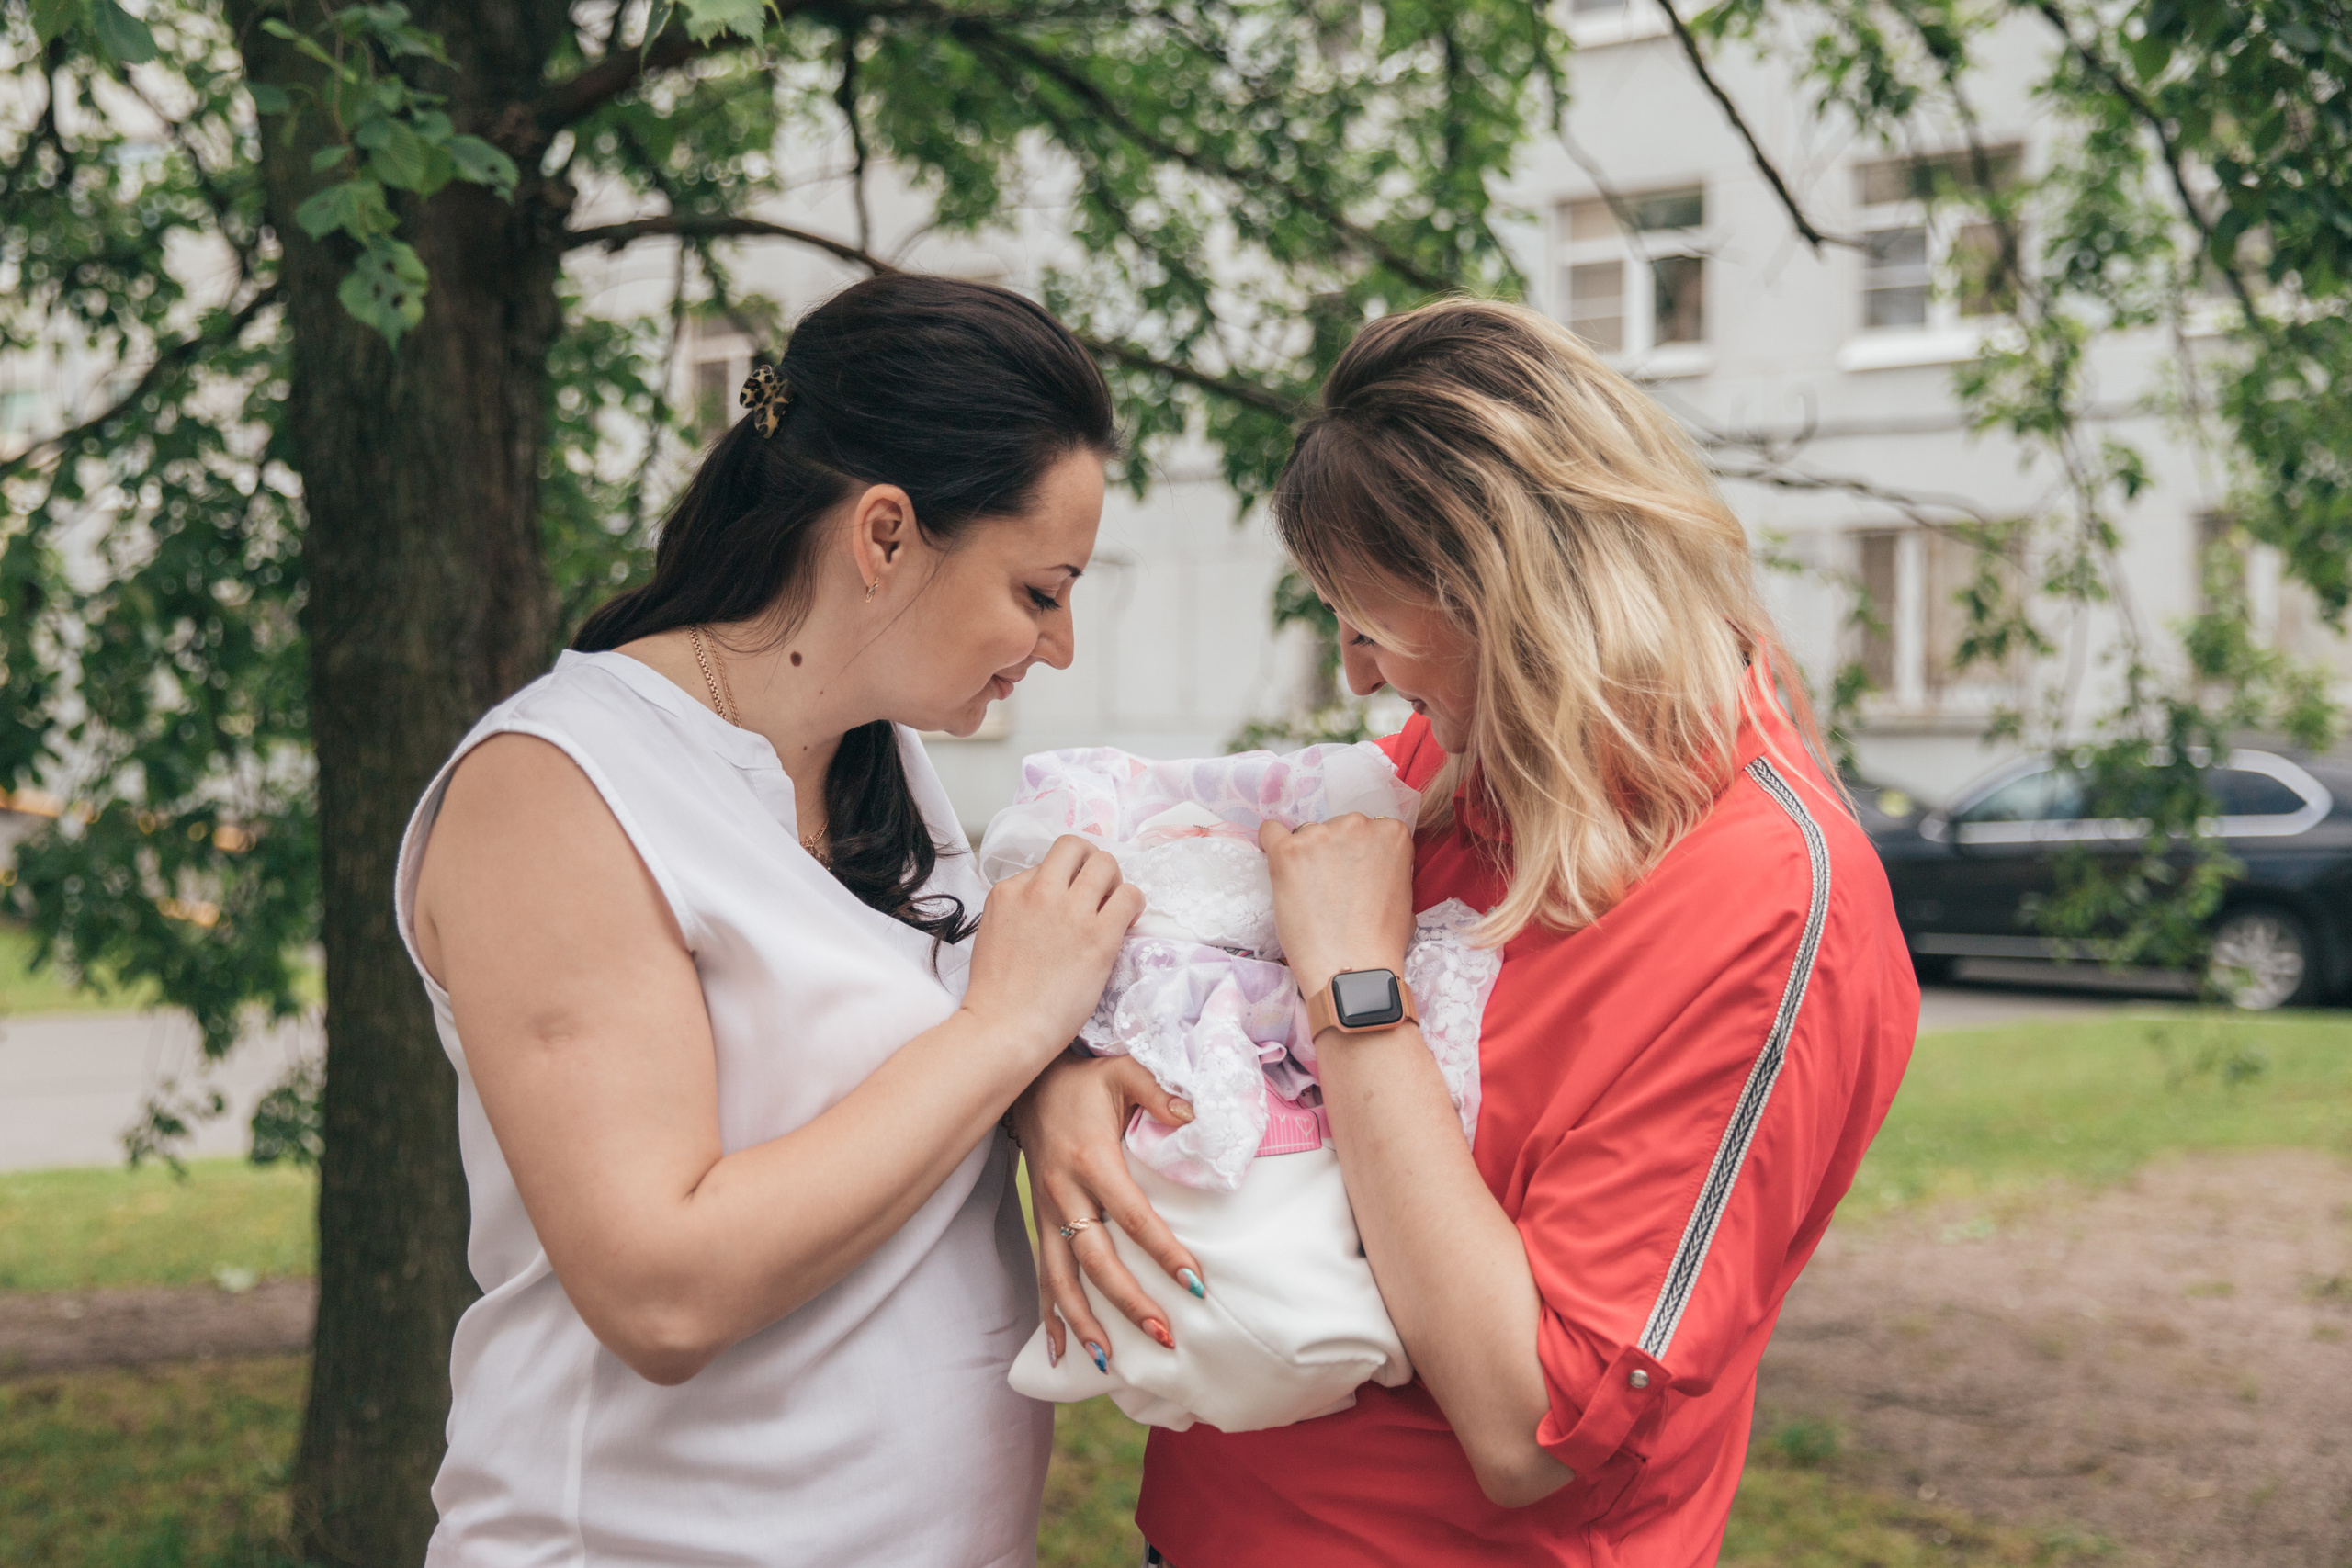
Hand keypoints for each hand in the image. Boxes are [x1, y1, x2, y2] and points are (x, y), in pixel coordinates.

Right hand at [961, 836, 1143, 1068]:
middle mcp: (1039, 892)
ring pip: (1106, 863)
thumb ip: (1019, 908)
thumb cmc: (997, 994)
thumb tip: (1050, 899)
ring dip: (1115, 881)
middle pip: (1076, 847)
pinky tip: (1127, 921)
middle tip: (1097, 889)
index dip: (1062, 880)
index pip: (1046, 863)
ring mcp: (1070, 912)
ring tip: (1113, 906)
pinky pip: (1130, 895)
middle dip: (1090, 863)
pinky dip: (1134, 903)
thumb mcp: (993, 933)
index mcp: (1008, 891)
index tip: (1069, 900)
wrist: (1006, 1028)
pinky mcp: (1099, 935)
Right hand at [1012, 1053, 1202, 1365]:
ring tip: (1109, 1362)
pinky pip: (1041, 1276)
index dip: (1164, 1252)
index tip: (1195, 1283)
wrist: (1026, 1083)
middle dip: (1128, 1302)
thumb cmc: (1083, 1081)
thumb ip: (1161, 1092)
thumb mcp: (1124, 1071)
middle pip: (1095, 1259)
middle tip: (1164, 1335)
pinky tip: (1061, 1352)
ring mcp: (1047, 1212)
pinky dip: (1050, 1317)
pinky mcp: (1039, 1221)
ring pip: (1061, 1279)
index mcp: (1091, 1159)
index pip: (1133, 1215)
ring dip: (1085, 1322)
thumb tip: (1197, 1118)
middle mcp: (1064, 1193)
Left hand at [1258, 814, 1415, 998]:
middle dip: (1332, 854)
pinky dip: (1269, 843)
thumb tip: (1372, 867)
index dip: (1358, 856)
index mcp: (1391, 833)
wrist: (1352, 970)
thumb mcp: (1405, 895)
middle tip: (1330, 890)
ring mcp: (1320, 835)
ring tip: (1308, 894)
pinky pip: (1270, 832)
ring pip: (1306, 835)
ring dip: (1305, 857)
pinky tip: (1271, 860)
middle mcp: (1357, 824)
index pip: (1369, 830)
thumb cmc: (1382, 942)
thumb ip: (1389, 868)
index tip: (1352, 876)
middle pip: (1336, 829)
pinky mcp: (1287, 851)